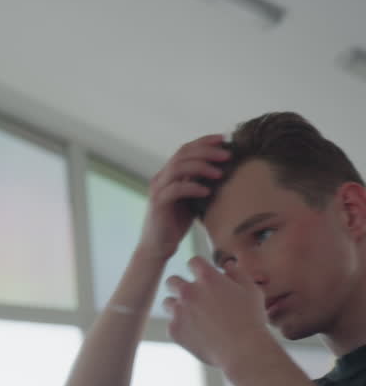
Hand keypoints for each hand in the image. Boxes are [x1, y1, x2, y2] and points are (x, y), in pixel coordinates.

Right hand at [139, 135, 230, 260]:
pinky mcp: (158, 204)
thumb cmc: (175, 224)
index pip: (185, 149)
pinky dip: (193, 187)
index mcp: (168, 174)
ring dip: (201, 167)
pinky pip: (176, 189)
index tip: (224, 139)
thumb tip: (224, 171)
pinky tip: (207, 191)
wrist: (158, 247)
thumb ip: (199, 183)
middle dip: (207, 151)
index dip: (204, 141)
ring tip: (219, 173)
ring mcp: (158, 190)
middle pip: (183, 154)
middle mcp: (161, 178)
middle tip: (227, 155)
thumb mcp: (191, 199)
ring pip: (178, 168)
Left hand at [164, 257, 271, 368]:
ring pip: (168, 302)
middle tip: (192, 296)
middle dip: (180, 286)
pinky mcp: (174, 330)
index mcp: (207, 278)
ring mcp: (179, 311)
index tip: (203, 276)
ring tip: (193, 315)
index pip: (193, 262)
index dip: (199, 268)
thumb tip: (227, 265)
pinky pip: (171, 323)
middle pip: (172, 281)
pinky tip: (196, 332)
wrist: (243, 350)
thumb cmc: (251, 318)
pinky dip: (181, 326)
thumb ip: (237, 273)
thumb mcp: (251, 290)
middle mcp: (188, 291)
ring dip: (177, 306)